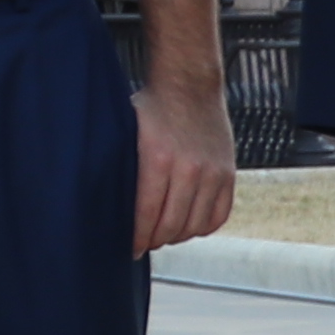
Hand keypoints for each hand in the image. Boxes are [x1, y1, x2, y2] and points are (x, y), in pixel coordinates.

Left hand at [131, 76, 238, 251]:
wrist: (189, 86)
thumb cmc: (152, 109)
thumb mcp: (128, 132)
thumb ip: (123, 168)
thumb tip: (106, 205)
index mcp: (157, 158)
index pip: (145, 213)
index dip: (136, 237)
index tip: (129, 248)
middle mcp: (188, 168)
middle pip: (170, 225)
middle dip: (153, 240)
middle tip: (143, 244)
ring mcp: (212, 172)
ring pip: (194, 226)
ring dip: (176, 237)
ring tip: (162, 235)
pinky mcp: (228, 174)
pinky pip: (217, 217)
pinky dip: (201, 228)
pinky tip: (187, 225)